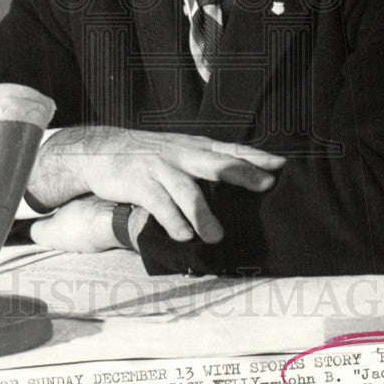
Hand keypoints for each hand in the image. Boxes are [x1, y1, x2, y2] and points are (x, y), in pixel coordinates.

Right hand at [27, 126, 283, 244]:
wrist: (101, 150)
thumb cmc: (149, 155)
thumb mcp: (179, 151)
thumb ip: (206, 163)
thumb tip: (244, 178)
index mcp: (194, 146)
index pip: (230, 149)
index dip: (255, 156)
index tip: (281, 165)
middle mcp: (181, 154)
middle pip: (215, 163)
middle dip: (242, 174)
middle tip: (265, 186)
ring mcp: (160, 167)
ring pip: (186, 190)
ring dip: (203, 214)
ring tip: (217, 236)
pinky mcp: (139, 183)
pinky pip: (159, 204)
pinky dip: (172, 221)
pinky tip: (184, 236)